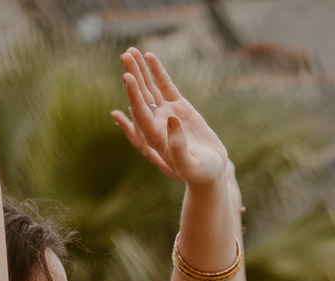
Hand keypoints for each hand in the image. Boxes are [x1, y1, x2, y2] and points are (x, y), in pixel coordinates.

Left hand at [109, 49, 231, 186]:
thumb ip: (178, 147)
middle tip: (125, 55)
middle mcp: (157, 123)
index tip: (127, 76)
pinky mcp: (180, 108)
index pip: (141, 112)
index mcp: (155, 137)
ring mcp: (167, 114)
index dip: (134, 95)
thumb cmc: (200, 174)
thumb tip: (172, 120)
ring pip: (150, 88)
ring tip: (131, 51)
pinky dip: (158, 72)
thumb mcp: (190, 166)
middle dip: (133, 75)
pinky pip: (166, 86)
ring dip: (140, 70)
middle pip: (141, 96)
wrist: (210, 174)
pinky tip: (150, 58)